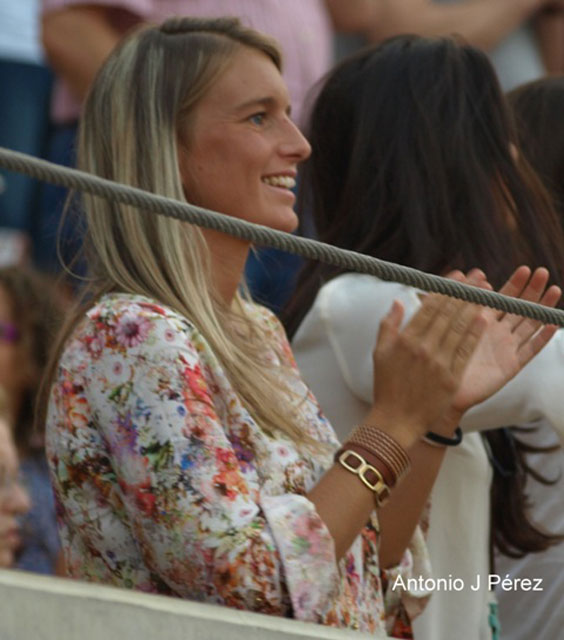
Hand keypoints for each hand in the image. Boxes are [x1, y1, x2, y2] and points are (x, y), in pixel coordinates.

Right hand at [367, 289, 486, 448]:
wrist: (396, 420)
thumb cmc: (386, 386)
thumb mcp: (379, 353)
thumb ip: (388, 325)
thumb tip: (399, 301)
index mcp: (405, 340)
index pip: (429, 308)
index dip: (445, 289)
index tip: (455, 276)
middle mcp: (423, 348)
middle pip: (447, 314)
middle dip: (463, 292)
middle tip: (476, 277)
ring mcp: (438, 363)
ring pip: (459, 329)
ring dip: (473, 307)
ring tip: (485, 291)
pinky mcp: (451, 378)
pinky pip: (465, 351)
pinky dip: (474, 335)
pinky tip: (483, 319)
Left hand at [451, 266, 560, 413]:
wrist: (440, 388)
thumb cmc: (440, 357)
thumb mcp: (445, 325)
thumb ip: (452, 304)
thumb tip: (459, 278)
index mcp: (481, 321)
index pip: (502, 298)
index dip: (514, 284)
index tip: (525, 269)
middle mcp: (497, 333)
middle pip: (520, 308)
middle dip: (532, 290)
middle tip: (542, 272)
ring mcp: (506, 348)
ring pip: (529, 324)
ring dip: (541, 308)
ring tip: (554, 289)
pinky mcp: (511, 365)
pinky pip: (530, 349)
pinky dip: (542, 337)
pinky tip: (552, 323)